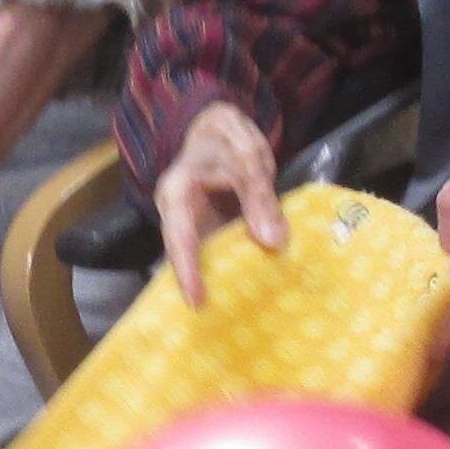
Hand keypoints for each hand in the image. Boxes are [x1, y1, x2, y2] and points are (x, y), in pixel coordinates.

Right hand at [153, 104, 284, 307]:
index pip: (179, 236)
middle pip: (181, 255)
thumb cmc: (228, 138)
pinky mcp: (205, 230)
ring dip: (212, 283)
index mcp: (177, 191)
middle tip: (213, 321)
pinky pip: (213, 254)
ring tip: (226, 318)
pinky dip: (227, 271)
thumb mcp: (248, 158)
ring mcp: (190, 223)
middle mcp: (176, 213)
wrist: (219, 127)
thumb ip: (260, 198)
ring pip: (197, 259)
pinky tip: (242, 294)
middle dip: (195, 287)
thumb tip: (273, 243)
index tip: (197, 301)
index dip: (187, 270)